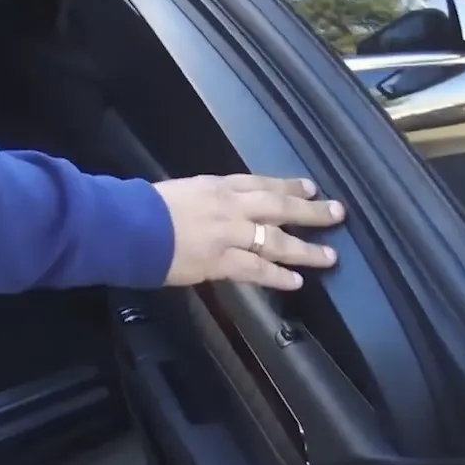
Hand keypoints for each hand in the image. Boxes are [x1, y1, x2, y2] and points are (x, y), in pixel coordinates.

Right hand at [154, 174, 344, 289]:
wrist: (127, 226)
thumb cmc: (142, 209)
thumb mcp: (179, 192)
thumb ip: (203, 199)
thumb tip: (216, 210)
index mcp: (217, 186)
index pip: (260, 182)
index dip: (288, 185)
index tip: (309, 186)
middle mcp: (230, 206)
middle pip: (279, 205)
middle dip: (310, 210)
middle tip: (338, 213)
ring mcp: (228, 234)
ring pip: (276, 239)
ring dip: (305, 248)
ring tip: (330, 256)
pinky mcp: (220, 262)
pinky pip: (256, 269)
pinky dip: (278, 275)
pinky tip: (297, 281)